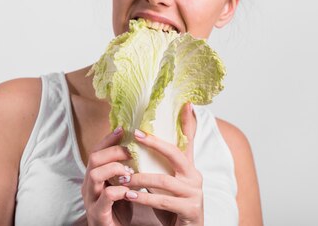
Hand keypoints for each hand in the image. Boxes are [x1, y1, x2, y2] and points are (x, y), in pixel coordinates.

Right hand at [81, 127, 134, 225]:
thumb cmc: (119, 211)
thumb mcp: (121, 186)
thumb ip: (125, 170)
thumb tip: (140, 150)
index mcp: (94, 177)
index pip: (96, 151)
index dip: (108, 139)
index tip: (122, 129)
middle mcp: (88, 186)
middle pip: (93, 159)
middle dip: (113, 151)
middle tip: (131, 152)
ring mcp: (91, 200)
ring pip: (95, 174)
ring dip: (114, 169)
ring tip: (130, 172)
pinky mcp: (98, 214)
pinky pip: (106, 197)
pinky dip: (119, 191)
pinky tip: (131, 192)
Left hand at [124, 104, 202, 225]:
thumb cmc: (174, 202)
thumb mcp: (169, 178)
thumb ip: (163, 160)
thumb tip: (150, 136)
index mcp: (189, 166)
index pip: (185, 140)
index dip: (184, 123)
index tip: (179, 106)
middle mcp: (195, 177)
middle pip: (175, 154)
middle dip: (155, 144)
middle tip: (135, 136)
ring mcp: (194, 194)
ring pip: (164, 181)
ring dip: (141, 178)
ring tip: (122, 178)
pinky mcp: (190, 210)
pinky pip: (163, 202)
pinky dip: (144, 198)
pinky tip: (128, 195)